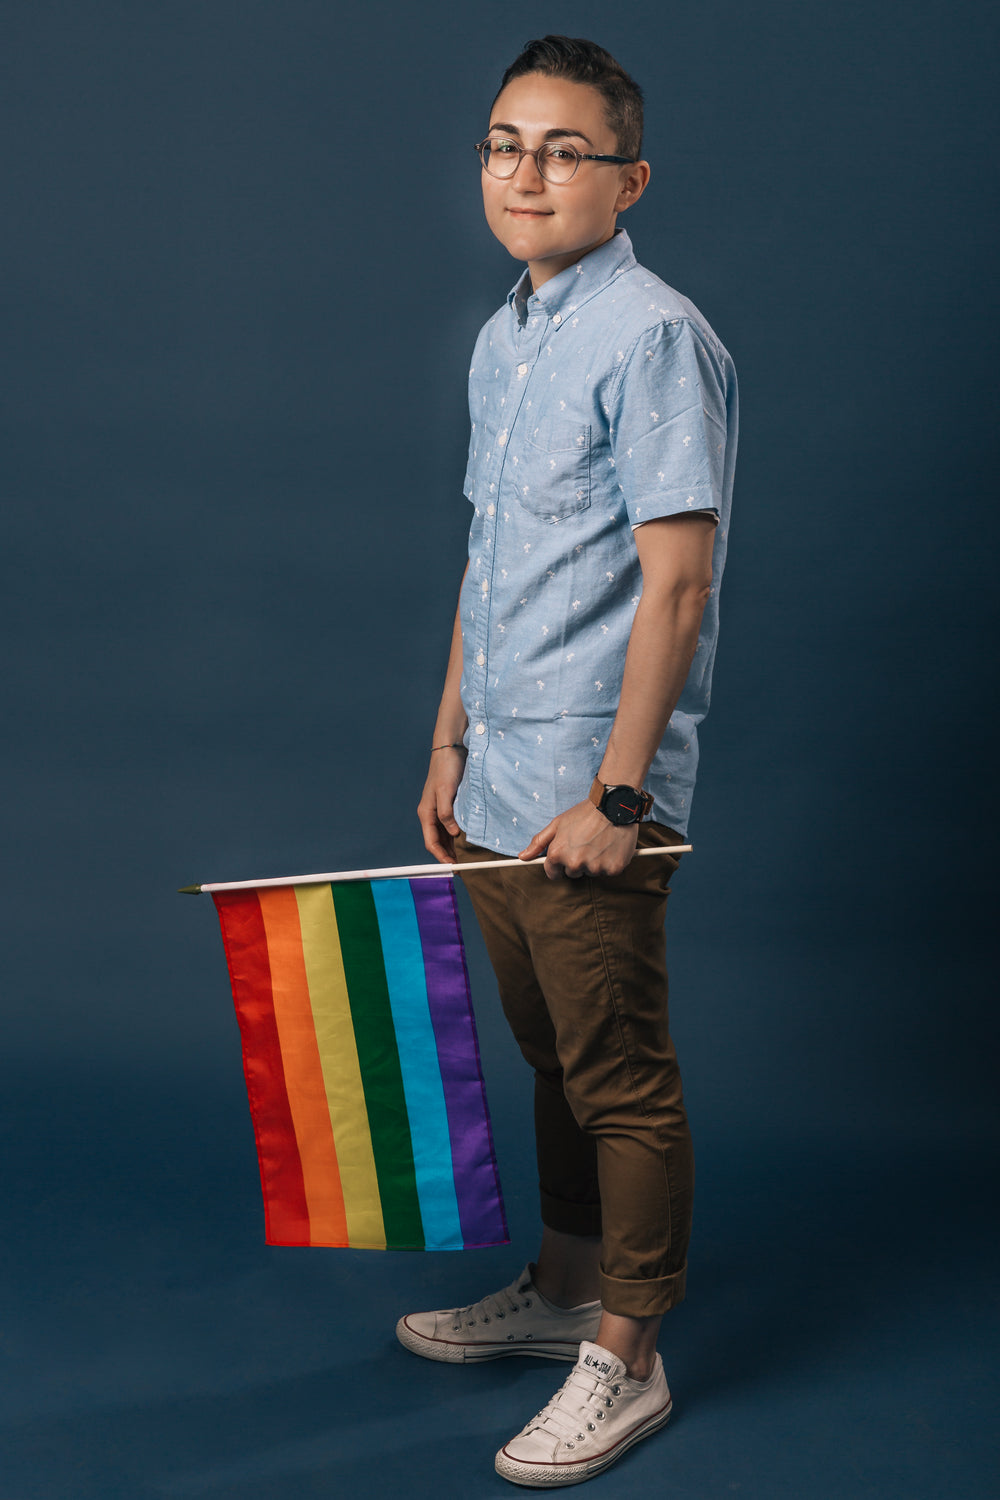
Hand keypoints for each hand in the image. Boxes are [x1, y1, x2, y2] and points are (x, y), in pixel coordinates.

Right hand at [417, 748, 465, 862]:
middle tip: (463, 867)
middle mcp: (431, 814)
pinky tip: (467, 841)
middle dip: (448, 855)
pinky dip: (458, 836)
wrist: (450, 749)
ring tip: (467, 858)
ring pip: (444, 835)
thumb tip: (453, 833)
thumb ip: (447, 813)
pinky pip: (451, 826)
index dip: (441, 857)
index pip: (431, 842)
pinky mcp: (449, 805)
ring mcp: (439, 810)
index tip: (453, 867)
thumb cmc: (446, 768)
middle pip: (437, 842)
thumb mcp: (445, 791)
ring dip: (453, 847)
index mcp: (426, 813)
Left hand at [519, 799, 638, 879]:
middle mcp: (575, 863)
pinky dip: (611, 861)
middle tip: (586, 843)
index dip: (558, 864)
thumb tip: (523, 856)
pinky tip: (611, 846)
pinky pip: (608, 871)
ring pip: (591, 872)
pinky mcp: (614, 868)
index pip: (552, 873)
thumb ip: (539, 842)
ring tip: (600, 842)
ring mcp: (595, 867)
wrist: (614, 805)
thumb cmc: (585, 813)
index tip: (564, 858)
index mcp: (558, 854)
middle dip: (577, 861)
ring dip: (594, 862)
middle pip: (573, 873)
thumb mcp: (558, 824)